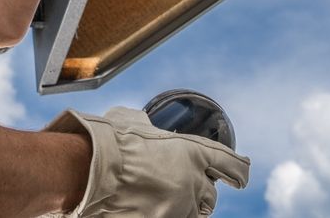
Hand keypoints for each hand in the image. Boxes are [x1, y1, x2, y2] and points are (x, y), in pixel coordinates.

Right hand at [44, 107, 250, 217]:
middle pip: (211, 196)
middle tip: (185, 187)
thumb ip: (148, 126)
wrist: (88, 171)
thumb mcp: (134, 121)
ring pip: (194, 215)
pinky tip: (151, 208)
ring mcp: (178, 209)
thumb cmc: (109, 141)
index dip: (239, 171)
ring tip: (166, 200)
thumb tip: (143, 124)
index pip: (233, 165)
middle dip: (201, 192)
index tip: (241, 176)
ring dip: (185, 208)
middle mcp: (192, 183)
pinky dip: (166, 215)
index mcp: (193, 152)